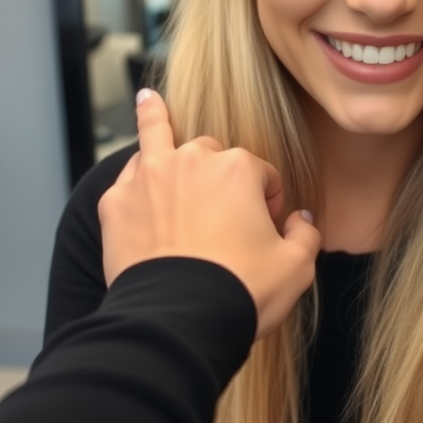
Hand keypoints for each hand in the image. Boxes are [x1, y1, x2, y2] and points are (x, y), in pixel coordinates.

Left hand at [97, 90, 319, 337]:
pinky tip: (131, 157)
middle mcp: (192, 161)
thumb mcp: (296, 267)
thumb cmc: (242, 290)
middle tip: (224, 214)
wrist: (179, 321)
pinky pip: (126, 174)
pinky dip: (133, 170)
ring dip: (158, 121)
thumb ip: (306, 234)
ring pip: (158, 137)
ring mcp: (149, 178)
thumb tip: (301, 219)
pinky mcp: (116, 204)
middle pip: (212, 153)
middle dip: (220, 174)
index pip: (260, 172)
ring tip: (149, 102)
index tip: (264, 226)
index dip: (267, 199)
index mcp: (238, 169)